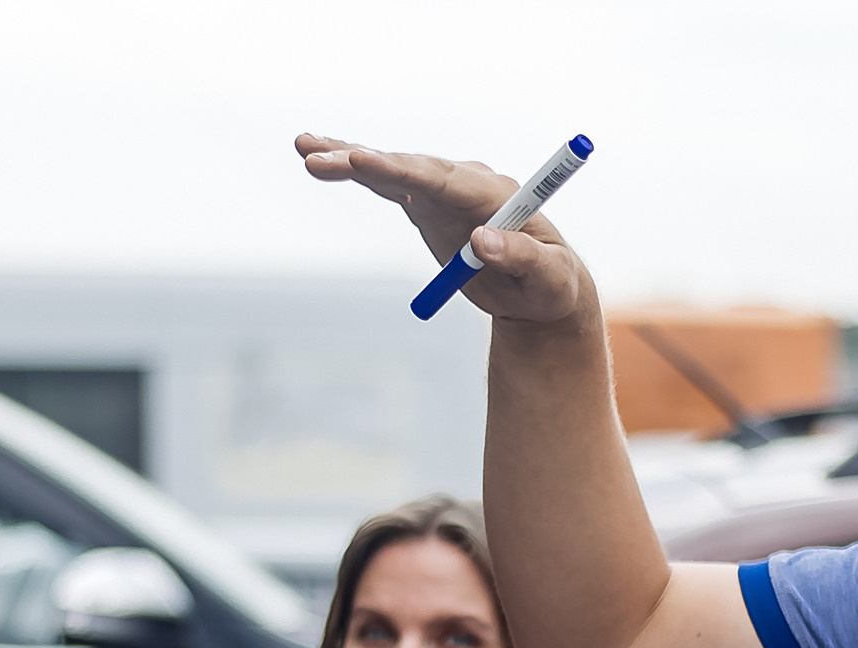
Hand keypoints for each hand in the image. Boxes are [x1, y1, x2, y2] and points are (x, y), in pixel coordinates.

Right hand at [295, 134, 590, 322]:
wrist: (543, 289)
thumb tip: (483, 240)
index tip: (365, 161)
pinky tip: (320, 158)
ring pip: (393, 170)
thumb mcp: (548, 279)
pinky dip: (356, 170)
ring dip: (350, 158)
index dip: (402, 170)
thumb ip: (520, 258)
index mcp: (495, 195)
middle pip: (409, 168)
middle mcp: (466, 183)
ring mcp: (445, 190)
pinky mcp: (429, 204)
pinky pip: (388, 184)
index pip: (442, 178)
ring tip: (306, 149)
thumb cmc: (552, 285)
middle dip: (364, 162)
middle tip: (319, 159)